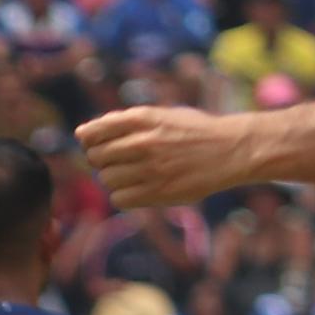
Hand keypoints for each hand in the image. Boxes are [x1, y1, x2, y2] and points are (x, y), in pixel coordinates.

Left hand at [78, 104, 245, 209]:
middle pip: (95, 158)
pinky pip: (119, 199)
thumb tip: (82, 134)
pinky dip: (123, 196)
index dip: (89, 140)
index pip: (91, 133)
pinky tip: (138, 188)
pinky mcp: (160, 192)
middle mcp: (144, 142)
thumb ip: (123, 122)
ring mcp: (152, 169)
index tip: (98, 144)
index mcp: (142, 119)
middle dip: (101, 160)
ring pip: (106, 180)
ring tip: (134, 174)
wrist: (231, 150)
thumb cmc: (191, 131)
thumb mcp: (160, 115)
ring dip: (114, 179)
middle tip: (120, 161)